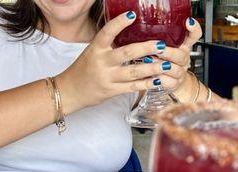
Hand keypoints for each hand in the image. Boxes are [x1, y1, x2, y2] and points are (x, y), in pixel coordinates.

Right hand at [57, 11, 180, 111]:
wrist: (70, 91)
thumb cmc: (83, 70)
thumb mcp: (92, 52)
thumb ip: (108, 43)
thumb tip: (128, 30)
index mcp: (95, 48)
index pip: (107, 32)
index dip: (120, 23)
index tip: (132, 14)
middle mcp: (101, 62)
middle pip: (127, 53)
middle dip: (147, 48)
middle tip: (162, 45)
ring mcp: (107, 78)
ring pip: (133, 72)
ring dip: (152, 68)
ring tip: (167, 65)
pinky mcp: (111, 91)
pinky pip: (132, 87)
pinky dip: (146, 84)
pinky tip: (157, 81)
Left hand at [149, 18, 202, 92]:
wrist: (171, 80)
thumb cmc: (164, 59)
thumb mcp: (164, 45)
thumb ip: (159, 37)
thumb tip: (141, 25)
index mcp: (183, 46)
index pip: (194, 35)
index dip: (194, 28)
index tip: (188, 22)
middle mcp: (184, 58)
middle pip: (182, 55)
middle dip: (169, 52)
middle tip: (159, 48)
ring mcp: (180, 72)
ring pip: (176, 70)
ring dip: (162, 66)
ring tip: (150, 61)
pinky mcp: (175, 83)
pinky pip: (170, 82)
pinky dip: (161, 80)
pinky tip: (152, 76)